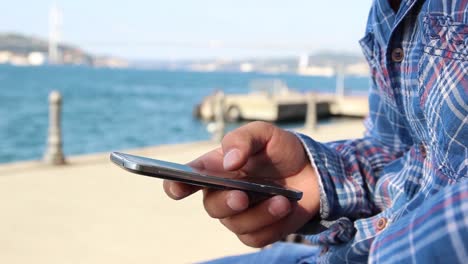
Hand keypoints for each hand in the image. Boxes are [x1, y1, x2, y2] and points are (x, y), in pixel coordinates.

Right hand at [163, 121, 319, 246]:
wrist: (312, 172)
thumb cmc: (281, 150)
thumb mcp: (264, 134)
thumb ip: (243, 140)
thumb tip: (229, 162)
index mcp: (216, 168)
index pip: (186, 179)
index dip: (176, 185)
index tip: (178, 187)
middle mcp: (222, 193)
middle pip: (211, 207)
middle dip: (227, 203)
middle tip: (242, 196)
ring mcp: (239, 214)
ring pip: (236, 224)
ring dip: (260, 213)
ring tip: (282, 200)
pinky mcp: (257, 231)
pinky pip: (256, 237)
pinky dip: (273, 224)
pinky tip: (286, 207)